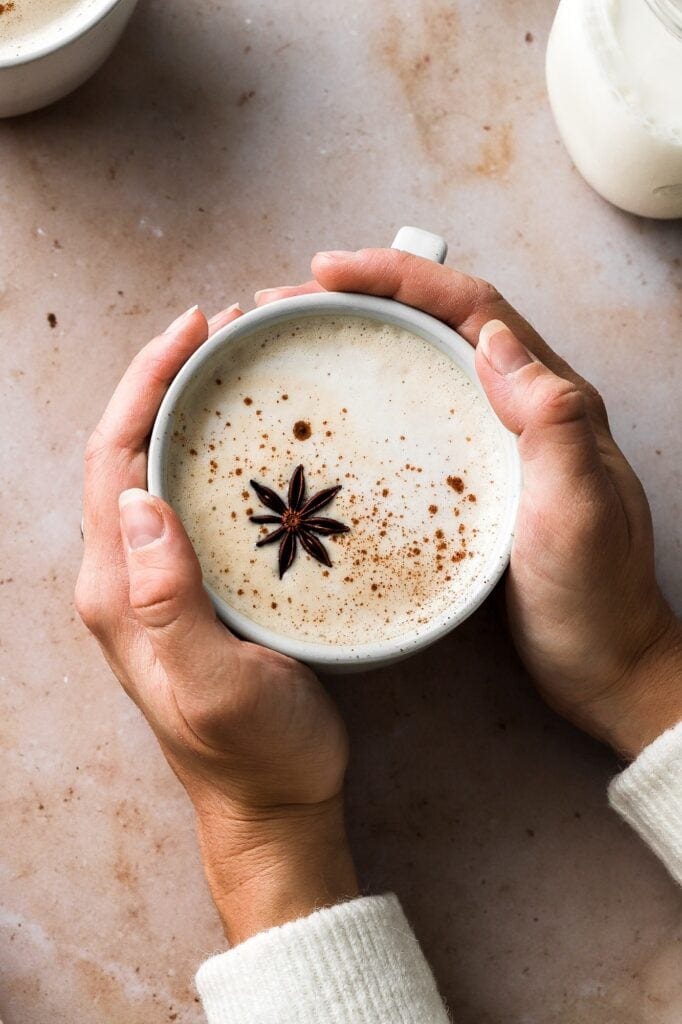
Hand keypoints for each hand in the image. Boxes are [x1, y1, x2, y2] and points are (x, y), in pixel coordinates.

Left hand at [75, 303, 357, 943]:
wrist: (273, 803)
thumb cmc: (255, 754)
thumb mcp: (216, 689)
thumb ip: (171, 603)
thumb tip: (139, 502)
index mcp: (119, 590)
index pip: (113, 461)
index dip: (144, 386)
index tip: (192, 330)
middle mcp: (126, 577)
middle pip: (126, 451)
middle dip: (163, 380)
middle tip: (223, 330)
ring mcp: (156, 582)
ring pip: (155, 468)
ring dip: (185, 407)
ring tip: (236, 363)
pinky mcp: (192, 587)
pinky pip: (187, 498)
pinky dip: (211, 450)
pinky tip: (253, 435)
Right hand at [255, 251, 680, 758]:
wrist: (601, 663)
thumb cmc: (594, 594)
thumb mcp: (579, 513)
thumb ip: (553, 424)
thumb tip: (493, 339)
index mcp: (551, 399)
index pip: (472, 310)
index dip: (401, 278)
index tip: (329, 272)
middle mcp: (520, 407)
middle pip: (436, 325)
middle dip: (363, 298)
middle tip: (285, 304)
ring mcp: (492, 443)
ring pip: (420, 365)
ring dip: (357, 340)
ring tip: (290, 341)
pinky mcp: (468, 480)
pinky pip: (412, 417)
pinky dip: (366, 398)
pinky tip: (328, 416)